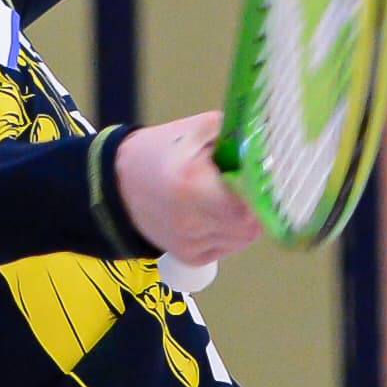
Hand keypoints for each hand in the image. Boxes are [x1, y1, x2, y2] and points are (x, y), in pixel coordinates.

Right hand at [115, 110, 257, 263]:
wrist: (118, 184)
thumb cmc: (158, 153)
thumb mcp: (195, 130)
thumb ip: (234, 133)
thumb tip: (269, 142)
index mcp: (191, 185)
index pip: (248, 205)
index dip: (260, 193)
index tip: (259, 178)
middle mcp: (190, 221)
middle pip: (250, 226)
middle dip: (255, 206)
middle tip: (246, 187)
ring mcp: (189, 243)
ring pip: (242, 239)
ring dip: (244, 220)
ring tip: (227, 198)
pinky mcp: (189, 257)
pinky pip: (227, 248)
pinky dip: (230, 232)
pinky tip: (215, 213)